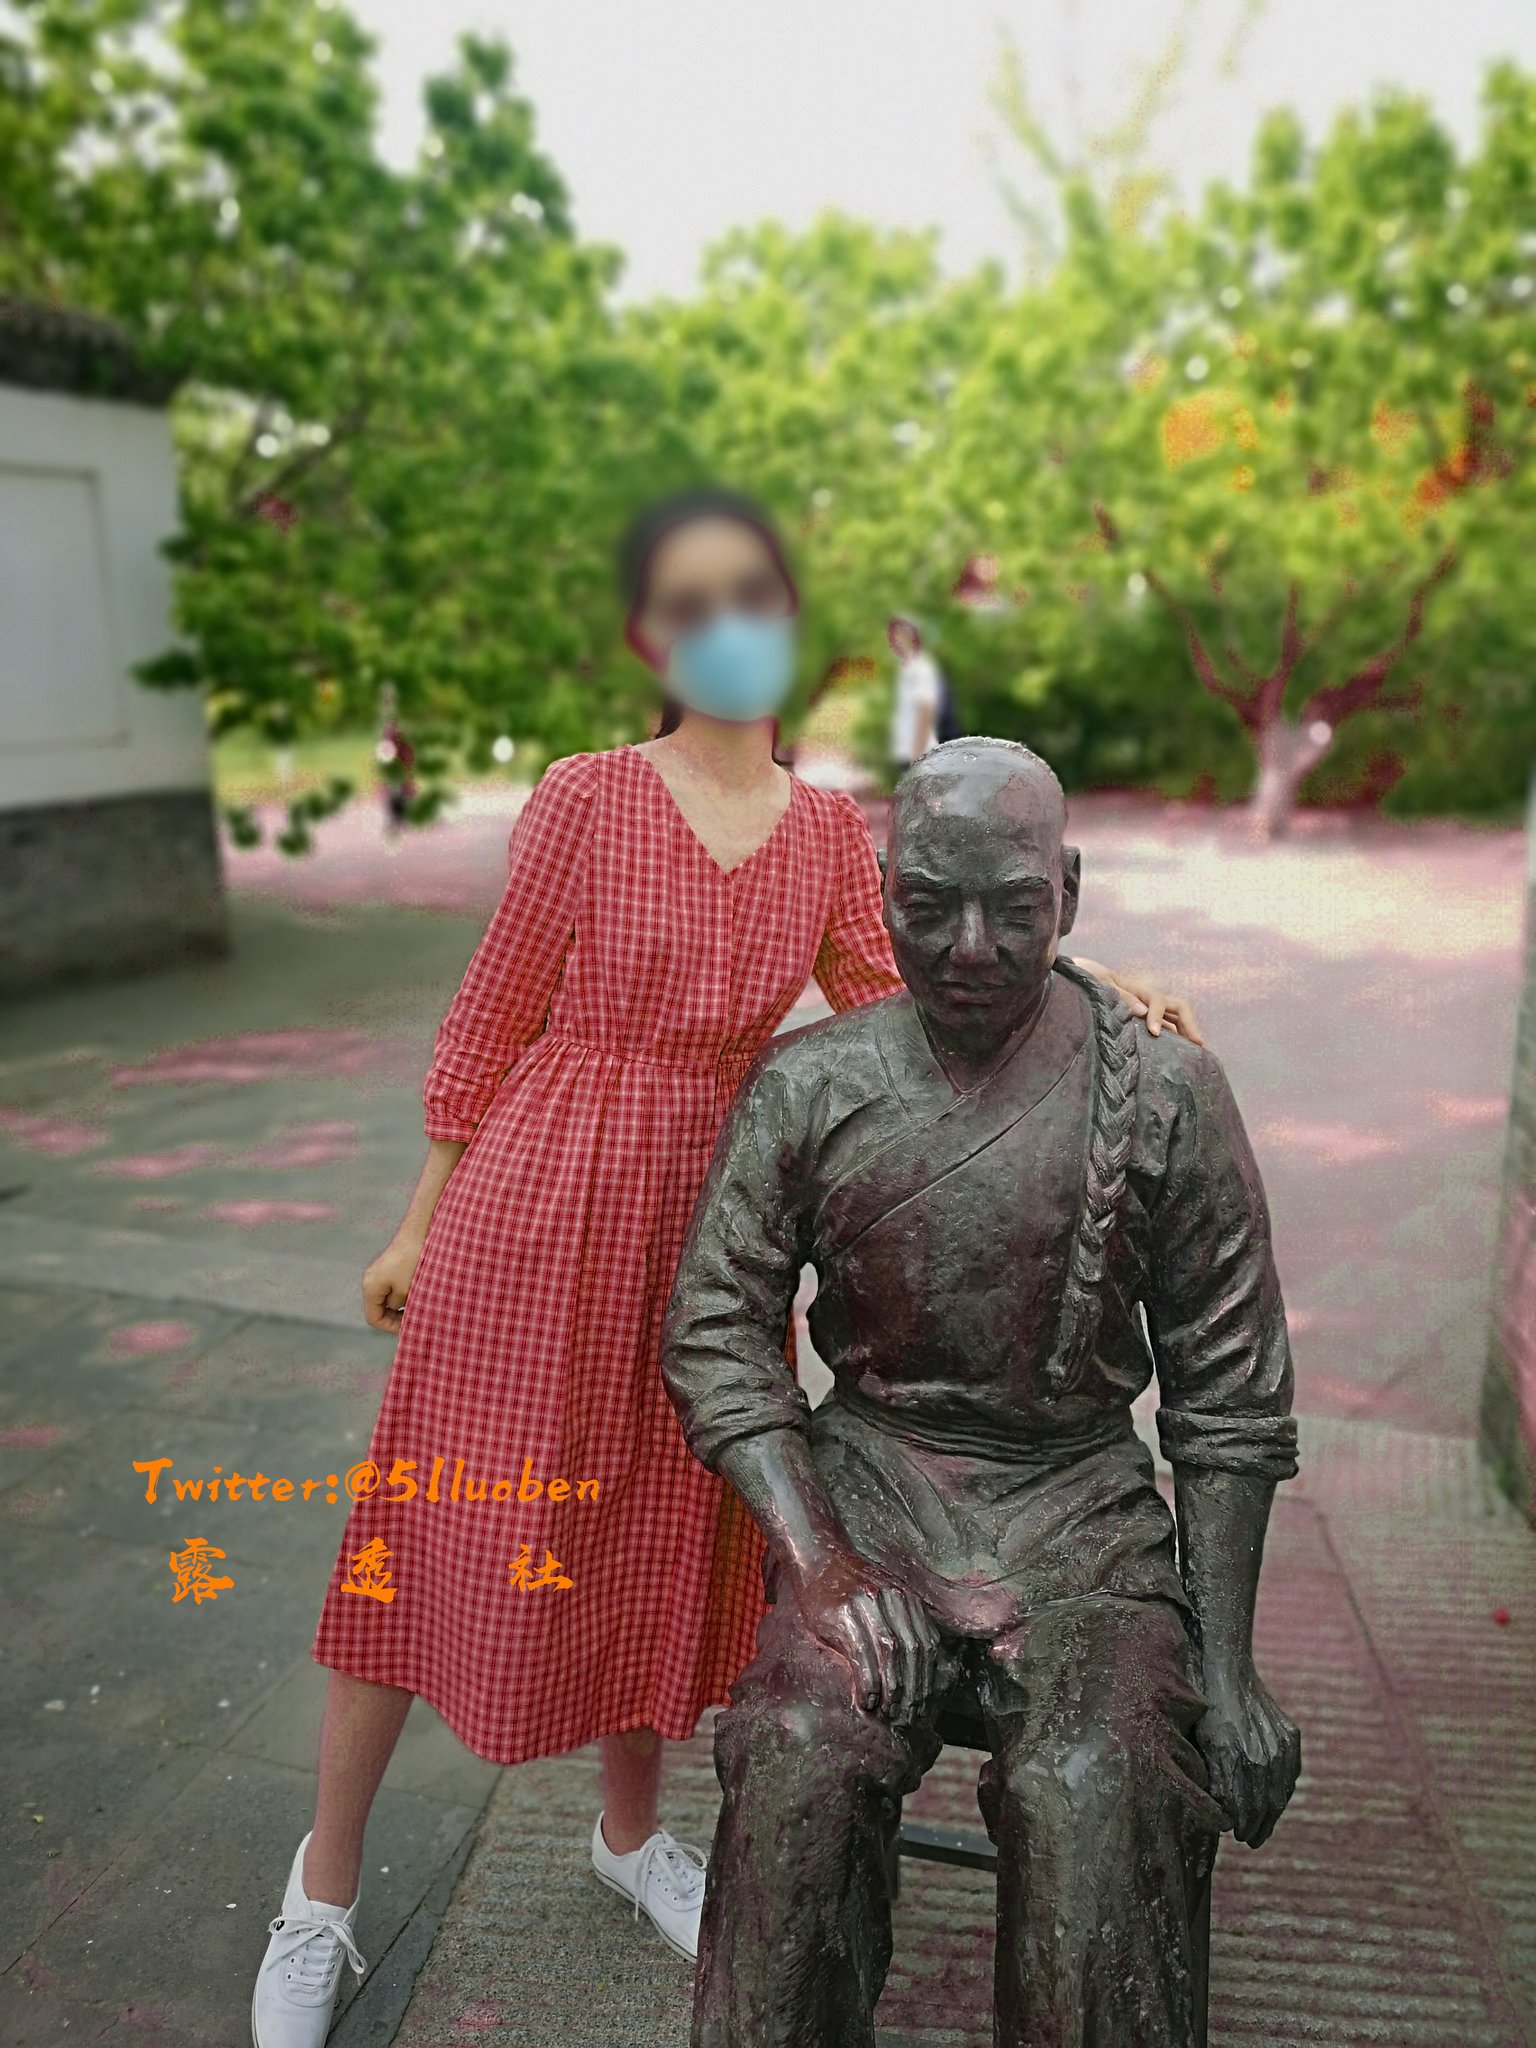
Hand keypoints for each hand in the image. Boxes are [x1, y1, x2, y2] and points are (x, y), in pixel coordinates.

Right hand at [362, 1231, 423, 1332]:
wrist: (419, 1231)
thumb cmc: (412, 1261)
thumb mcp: (406, 1290)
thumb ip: (399, 1306)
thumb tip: (398, 1310)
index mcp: (370, 1287)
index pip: (374, 1318)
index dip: (391, 1327)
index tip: (410, 1327)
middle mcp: (371, 1280)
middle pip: (381, 1309)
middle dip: (398, 1316)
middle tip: (418, 1319)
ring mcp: (380, 1273)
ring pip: (390, 1299)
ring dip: (404, 1304)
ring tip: (421, 1306)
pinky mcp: (391, 1267)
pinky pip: (395, 1287)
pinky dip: (406, 1293)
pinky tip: (421, 1293)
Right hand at [790, 1549, 942, 1723]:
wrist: (816, 1556)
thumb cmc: (847, 1584)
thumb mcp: (882, 1596)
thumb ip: (901, 1622)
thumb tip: (915, 1667)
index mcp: (906, 1598)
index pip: (928, 1645)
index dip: (927, 1680)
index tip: (923, 1705)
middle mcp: (892, 1599)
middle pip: (913, 1652)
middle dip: (914, 1690)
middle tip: (909, 1717)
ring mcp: (868, 1605)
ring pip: (891, 1655)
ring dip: (893, 1690)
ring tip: (890, 1713)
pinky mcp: (843, 1615)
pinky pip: (863, 1655)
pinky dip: (869, 1682)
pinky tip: (867, 1700)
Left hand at [1073, 958, 1203, 1043]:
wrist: (1075, 978)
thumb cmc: (1086, 978)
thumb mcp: (1099, 982)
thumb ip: (1120, 996)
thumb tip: (1143, 1011)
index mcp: (1137, 989)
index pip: (1157, 999)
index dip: (1158, 1014)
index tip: (1153, 1032)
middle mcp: (1147, 1000)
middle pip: (1178, 1007)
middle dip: (1189, 1024)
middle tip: (1198, 1045)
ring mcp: (1146, 1011)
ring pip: (1174, 1019)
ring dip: (1186, 1033)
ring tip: (1194, 1054)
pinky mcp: (1140, 1022)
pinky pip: (1162, 1029)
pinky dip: (1172, 1040)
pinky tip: (1175, 1055)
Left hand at [1196, 1656, 1300, 1846]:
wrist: (1229, 1672)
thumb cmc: (1208, 1710)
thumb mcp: (1203, 1745)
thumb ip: (1215, 1780)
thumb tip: (1223, 1814)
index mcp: (1237, 1758)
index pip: (1246, 1808)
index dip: (1242, 1826)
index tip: (1237, 1836)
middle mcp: (1263, 1755)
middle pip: (1265, 1805)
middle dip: (1258, 1827)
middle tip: (1250, 1840)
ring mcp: (1281, 1746)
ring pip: (1281, 1792)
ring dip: (1272, 1814)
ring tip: (1262, 1827)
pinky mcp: (1291, 1737)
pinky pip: (1290, 1773)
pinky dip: (1283, 1790)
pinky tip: (1274, 1801)